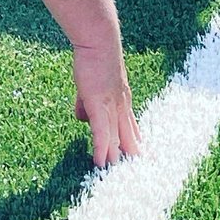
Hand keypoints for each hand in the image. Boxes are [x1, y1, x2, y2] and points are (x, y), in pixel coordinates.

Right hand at [73, 39, 141, 167]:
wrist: (99, 40)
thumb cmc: (95, 57)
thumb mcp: (91, 85)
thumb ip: (86, 103)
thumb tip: (81, 119)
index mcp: (121, 99)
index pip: (130, 126)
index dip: (133, 142)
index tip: (138, 157)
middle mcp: (121, 105)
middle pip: (129, 136)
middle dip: (131, 156)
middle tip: (136, 175)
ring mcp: (112, 106)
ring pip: (117, 138)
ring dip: (117, 159)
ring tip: (118, 179)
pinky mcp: (99, 104)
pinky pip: (102, 132)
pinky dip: (102, 149)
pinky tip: (100, 164)